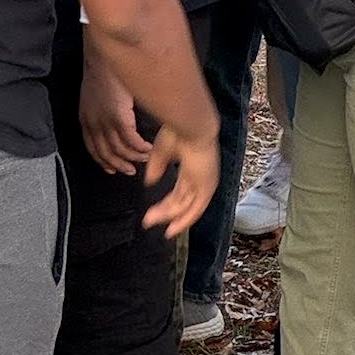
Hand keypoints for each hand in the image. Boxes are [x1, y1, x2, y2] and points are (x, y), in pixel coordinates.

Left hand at [79, 48, 150, 176]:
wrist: (102, 56)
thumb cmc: (102, 70)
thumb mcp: (95, 94)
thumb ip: (102, 110)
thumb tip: (114, 120)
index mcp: (86, 118)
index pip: (92, 147)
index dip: (102, 160)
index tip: (111, 168)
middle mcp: (93, 123)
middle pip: (105, 153)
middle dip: (119, 165)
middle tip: (131, 170)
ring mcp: (105, 122)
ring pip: (120, 150)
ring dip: (134, 157)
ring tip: (145, 158)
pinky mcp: (119, 118)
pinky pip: (132, 142)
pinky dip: (141, 148)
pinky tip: (149, 147)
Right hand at [141, 122, 219, 237]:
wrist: (191, 125)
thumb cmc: (178, 131)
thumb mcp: (162, 152)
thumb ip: (156, 168)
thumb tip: (150, 182)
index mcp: (193, 168)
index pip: (180, 192)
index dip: (168, 203)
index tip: (154, 211)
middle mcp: (201, 179)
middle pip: (182, 202)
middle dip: (164, 212)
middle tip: (149, 220)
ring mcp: (204, 184)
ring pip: (186, 208)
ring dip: (168, 217)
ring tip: (151, 222)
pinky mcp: (206, 188)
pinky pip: (194, 210)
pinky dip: (183, 221)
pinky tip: (171, 229)